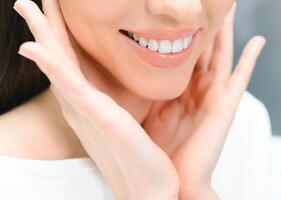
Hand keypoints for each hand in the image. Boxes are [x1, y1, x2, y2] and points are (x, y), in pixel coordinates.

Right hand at [13, 0, 179, 198]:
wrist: (148, 188)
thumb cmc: (141, 154)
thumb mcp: (129, 118)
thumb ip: (118, 99)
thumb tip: (119, 84)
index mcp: (91, 103)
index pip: (71, 62)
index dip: (60, 34)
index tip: (55, 9)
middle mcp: (81, 106)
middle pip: (60, 58)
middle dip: (45, 27)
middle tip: (29, 0)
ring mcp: (86, 112)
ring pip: (59, 66)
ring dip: (42, 35)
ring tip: (25, 6)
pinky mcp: (98, 119)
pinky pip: (71, 87)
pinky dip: (52, 66)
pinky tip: (35, 47)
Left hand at [142, 2, 265, 198]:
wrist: (170, 182)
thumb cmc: (154, 151)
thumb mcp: (144, 111)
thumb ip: (142, 90)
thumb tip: (126, 69)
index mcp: (176, 92)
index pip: (178, 55)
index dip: (178, 33)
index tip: (174, 15)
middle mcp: (195, 91)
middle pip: (201, 50)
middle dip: (204, 27)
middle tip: (206, 3)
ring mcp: (212, 98)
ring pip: (220, 57)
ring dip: (225, 34)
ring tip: (228, 8)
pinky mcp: (225, 108)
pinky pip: (240, 79)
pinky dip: (251, 60)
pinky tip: (258, 41)